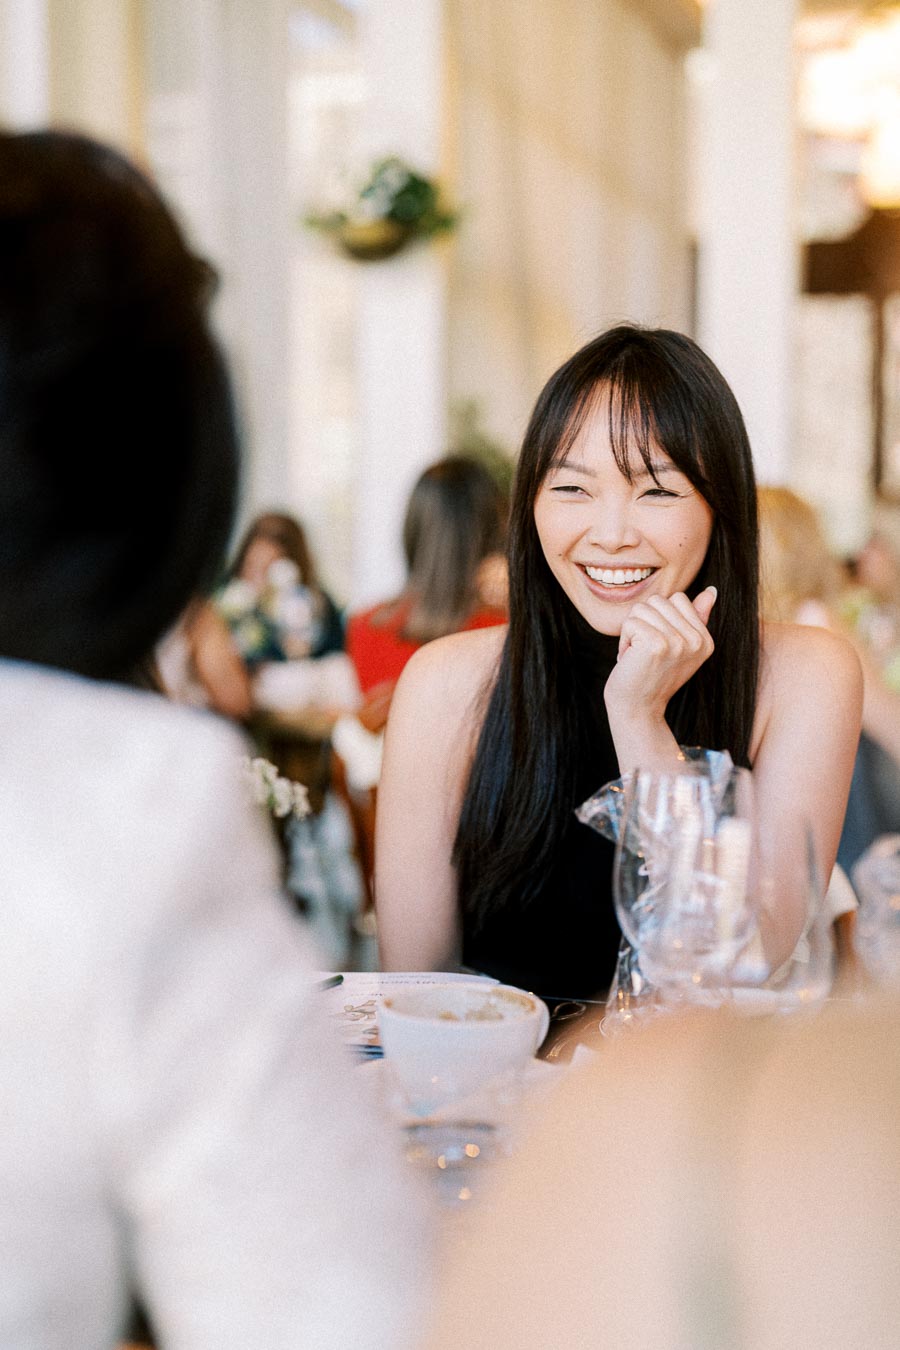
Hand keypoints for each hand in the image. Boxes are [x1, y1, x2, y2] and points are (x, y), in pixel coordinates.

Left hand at [604, 586, 717, 725]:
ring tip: (638, 656)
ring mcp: (679, 642)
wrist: (637, 710)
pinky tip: (630, 660)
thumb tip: (711, 590)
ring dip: (632, 631)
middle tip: (645, 653)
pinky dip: (623, 640)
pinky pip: (630, 622)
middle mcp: (697, 641)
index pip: (679, 598)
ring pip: (642, 608)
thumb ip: (695, 618)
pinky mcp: (657, 644)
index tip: (659, 647)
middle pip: (659, 600)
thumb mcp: (679, 648)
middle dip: (643, 623)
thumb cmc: (652, 677)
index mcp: (705, 641)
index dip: (659, 618)